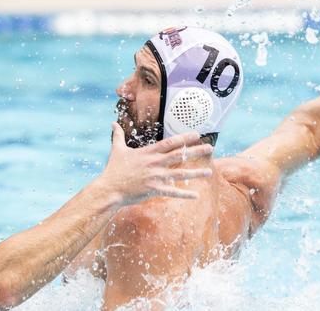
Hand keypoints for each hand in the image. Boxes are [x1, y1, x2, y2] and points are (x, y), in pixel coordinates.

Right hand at [98, 122, 212, 204]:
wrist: (109, 188)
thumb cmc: (113, 169)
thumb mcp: (116, 150)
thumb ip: (118, 136)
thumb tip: (112, 124)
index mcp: (148, 152)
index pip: (169, 143)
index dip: (184, 138)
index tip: (196, 134)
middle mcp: (154, 163)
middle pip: (179, 155)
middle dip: (196, 151)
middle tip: (210, 147)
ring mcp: (155, 176)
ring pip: (180, 174)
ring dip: (196, 173)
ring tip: (209, 172)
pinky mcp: (153, 189)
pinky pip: (172, 192)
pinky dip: (184, 194)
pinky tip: (196, 195)